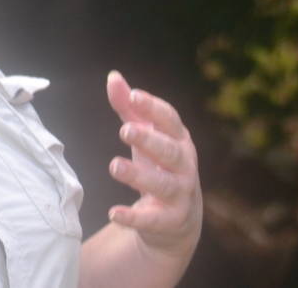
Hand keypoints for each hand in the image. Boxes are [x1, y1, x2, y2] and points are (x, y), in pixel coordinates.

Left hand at [104, 69, 202, 265]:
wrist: (178, 220)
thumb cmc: (159, 166)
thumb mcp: (146, 137)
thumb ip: (129, 109)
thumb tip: (113, 76)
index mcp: (179, 140)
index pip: (170, 120)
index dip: (153, 108)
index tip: (133, 96)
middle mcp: (185, 166)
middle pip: (171, 151)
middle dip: (150, 140)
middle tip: (125, 129)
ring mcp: (181, 194)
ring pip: (164, 185)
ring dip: (139, 176)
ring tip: (114, 166)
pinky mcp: (170, 221)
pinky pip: (153, 220)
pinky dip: (134, 217)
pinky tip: (113, 212)